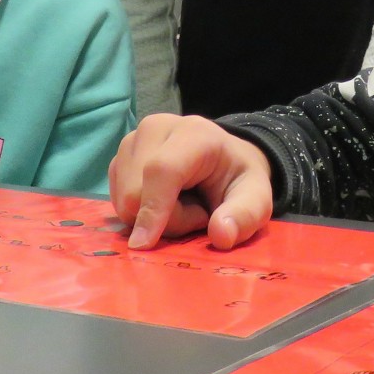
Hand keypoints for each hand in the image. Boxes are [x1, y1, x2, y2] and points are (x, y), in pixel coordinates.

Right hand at [108, 113, 273, 249]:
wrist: (223, 159)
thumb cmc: (237, 179)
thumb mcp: (257, 198)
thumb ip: (245, 216)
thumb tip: (221, 235)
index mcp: (193, 133)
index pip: (162, 170)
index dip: (152, 209)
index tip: (144, 244)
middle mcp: (155, 128)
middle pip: (137, 192)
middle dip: (166, 219)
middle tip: (196, 214)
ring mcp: (132, 141)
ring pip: (123, 199)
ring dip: (152, 217)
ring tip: (182, 204)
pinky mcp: (119, 158)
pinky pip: (116, 200)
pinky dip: (140, 212)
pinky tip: (164, 201)